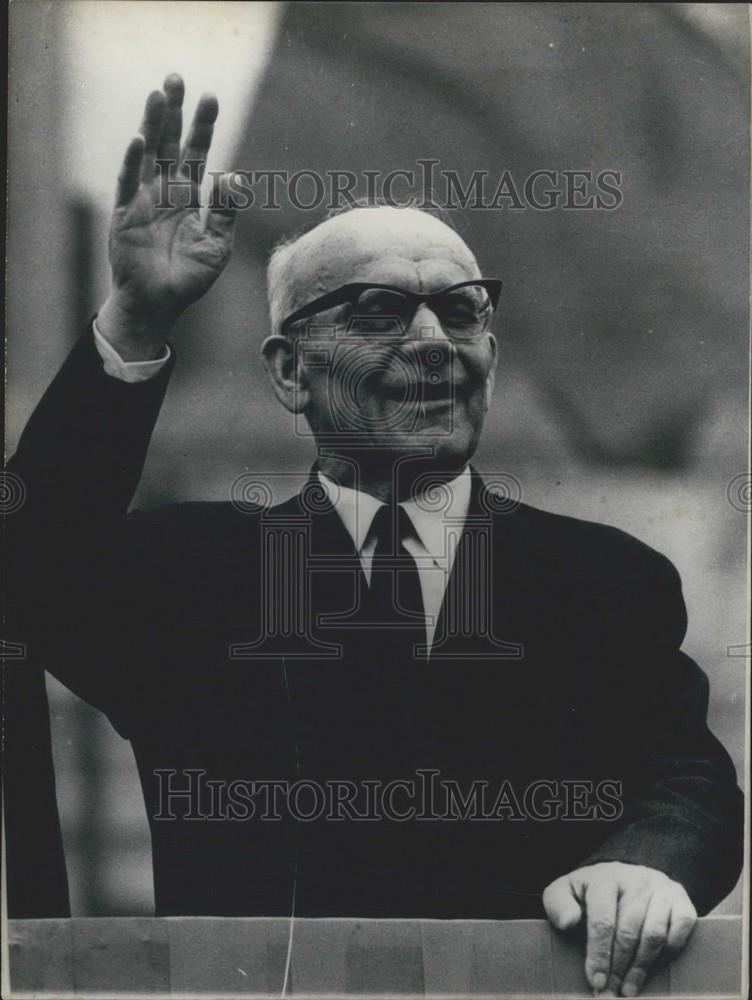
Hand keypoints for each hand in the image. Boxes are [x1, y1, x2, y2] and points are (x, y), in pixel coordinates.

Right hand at [98, 73, 236, 359]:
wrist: (159, 304)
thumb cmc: (188, 278)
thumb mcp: (216, 247)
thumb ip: (225, 213)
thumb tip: (235, 177)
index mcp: (188, 196)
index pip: (197, 153)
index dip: (203, 126)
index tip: (211, 98)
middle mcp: (165, 191)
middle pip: (170, 143)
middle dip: (174, 111)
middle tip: (177, 77)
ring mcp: (143, 200)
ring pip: (148, 153)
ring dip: (152, 124)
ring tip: (157, 94)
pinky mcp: (125, 213)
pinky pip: (128, 182)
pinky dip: (133, 161)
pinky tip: (140, 139)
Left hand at [543, 862, 696, 996]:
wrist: (623, 875)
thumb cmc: (591, 893)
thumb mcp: (566, 892)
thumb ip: (558, 905)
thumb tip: (569, 922)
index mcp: (604, 877)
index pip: (602, 920)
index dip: (599, 954)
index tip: (596, 980)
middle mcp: (635, 879)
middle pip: (629, 931)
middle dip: (619, 968)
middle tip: (611, 993)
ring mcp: (660, 887)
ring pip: (654, 933)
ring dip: (642, 967)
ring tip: (629, 989)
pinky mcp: (681, 897)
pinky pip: (682, 926)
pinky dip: (670, 950)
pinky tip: (656, 966)